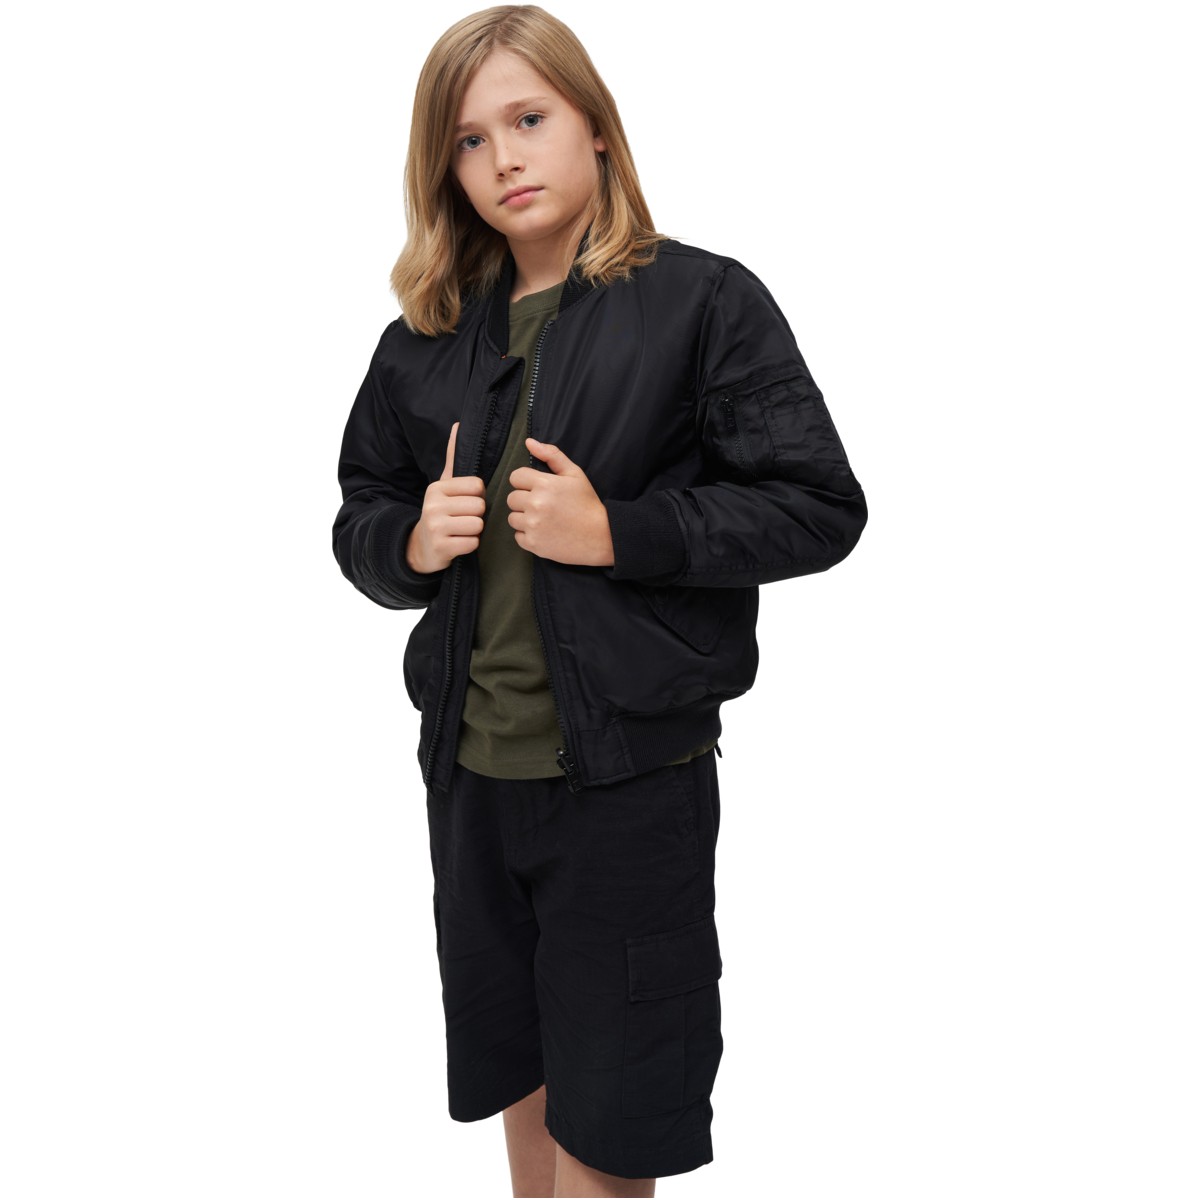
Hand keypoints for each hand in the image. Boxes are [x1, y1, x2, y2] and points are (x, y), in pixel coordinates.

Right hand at [406, 422, 486, 573]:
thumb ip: (453, 456)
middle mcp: (433, 504)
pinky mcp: (441, 547)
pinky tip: (458, 543)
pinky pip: (473, 543)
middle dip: (477, 515)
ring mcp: (435, 527)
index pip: (477, 485)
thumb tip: (458, 423)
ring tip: (461, 531)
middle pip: (480, 506)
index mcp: (437, 487)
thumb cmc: (440, 512)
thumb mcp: (444, 484)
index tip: (465, 502)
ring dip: (475, 531)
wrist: (420, 547)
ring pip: (478, 525)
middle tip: (464, 518)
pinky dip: (470, 545)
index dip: (478, 496)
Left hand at [507, 438, 615, 566]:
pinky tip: (544, 532)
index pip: (515, 477)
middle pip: (512, 498)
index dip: (526, 482)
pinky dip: (528, 535)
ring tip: (543, 519)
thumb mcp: (574, 474)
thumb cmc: (587, 503)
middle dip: (525, 500)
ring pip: (512, 517)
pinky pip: (518, 536)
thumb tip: (528, 442)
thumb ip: (551, 455)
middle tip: (543, 505)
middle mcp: (535, 504)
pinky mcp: (533, 544)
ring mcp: (533, 526)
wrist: (601, 536)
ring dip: (524, 518)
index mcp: (544, 484)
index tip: (539, 488)